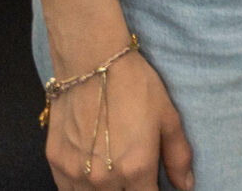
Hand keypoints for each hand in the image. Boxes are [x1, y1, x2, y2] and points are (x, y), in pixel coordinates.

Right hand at [45, 48, 192, 190]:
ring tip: (116, 177)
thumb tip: (186, 187)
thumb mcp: (168, 117)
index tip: (155, 185)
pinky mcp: (55, 163)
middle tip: (136, 178)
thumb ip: (178, 157)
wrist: (92, 62)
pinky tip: (93, 177)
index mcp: (136, 169)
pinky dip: (81, 189)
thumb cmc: (135, 87)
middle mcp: (103, 179)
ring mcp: (75, 173)